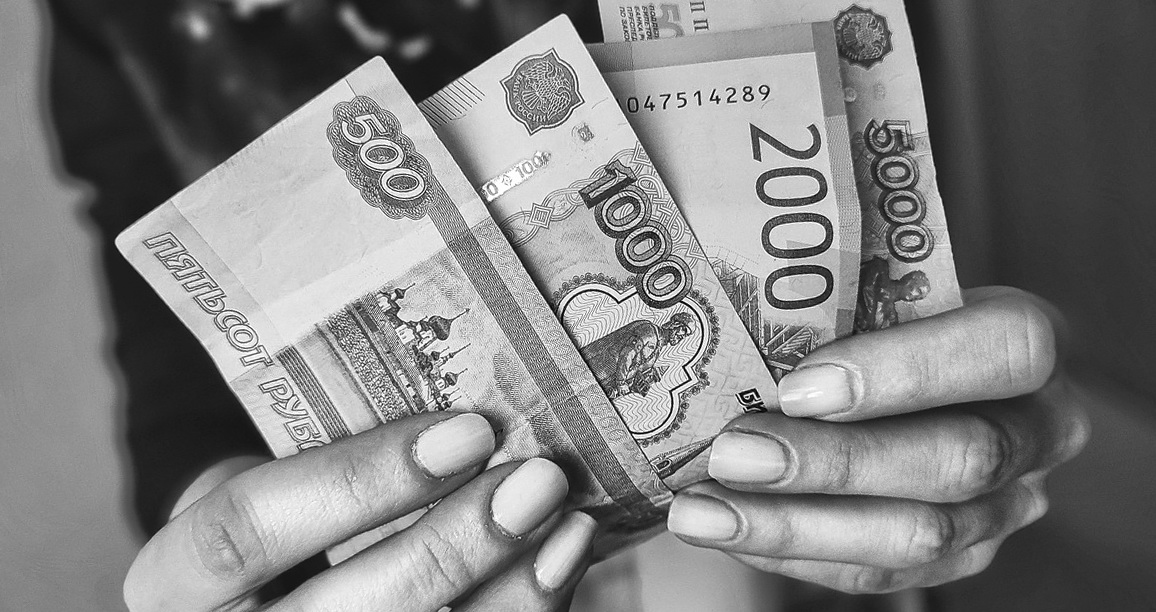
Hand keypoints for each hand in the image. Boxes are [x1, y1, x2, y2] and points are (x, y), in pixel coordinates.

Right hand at [123, 412, 597, 610]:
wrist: (261, 591)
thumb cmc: (283, 514)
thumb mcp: (276, 472)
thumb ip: (336, 450)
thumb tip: (477, 411)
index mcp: (175, 581)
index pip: (242, 532)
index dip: (357, 482)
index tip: (466, 432)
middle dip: (447, 549)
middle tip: (537, 480)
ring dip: (505, 595)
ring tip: (567, 526)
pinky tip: (559, 564)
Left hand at [666, 287, 1090, 592]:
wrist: (906, 379)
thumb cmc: (877, 313)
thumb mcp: (872, 281)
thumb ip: (824, 289)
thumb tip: (715, 284)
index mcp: (1027, 340)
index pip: (1008, 348)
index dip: (905, 370)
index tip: (796, 386)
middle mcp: (1039, 429)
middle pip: (960, 459)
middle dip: (833, 463)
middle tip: (730, 453)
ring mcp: (1005, 505)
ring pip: (917, 535)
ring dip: (793, 524)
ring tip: (699, 508)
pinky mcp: (957, 558)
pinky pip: (875, 573)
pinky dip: (788, 550)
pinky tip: (720, 525)